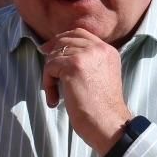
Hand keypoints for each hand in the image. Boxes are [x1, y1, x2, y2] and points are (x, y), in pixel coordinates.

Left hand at [42, 28, 133, 152]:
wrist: (108, 124)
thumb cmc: (102, 109)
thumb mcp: (101, 77)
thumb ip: (88, 62)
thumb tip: (58, 53)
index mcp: (107, 50)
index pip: (79, 33)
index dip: (62, 40)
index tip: (49, 51)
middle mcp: (98, 49)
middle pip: (65, 40)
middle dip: (52, 55)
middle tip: (48, 74)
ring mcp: (86, 55)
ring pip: (55, 55)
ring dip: (50, 75)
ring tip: (55, 94)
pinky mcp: (73, 66)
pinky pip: (50, 67)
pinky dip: (48, 84)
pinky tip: (55, 100)